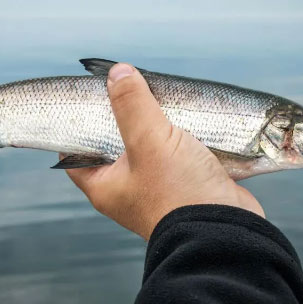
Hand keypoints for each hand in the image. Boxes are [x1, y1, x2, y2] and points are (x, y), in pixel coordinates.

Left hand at [64, 63, 264, 239]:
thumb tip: (117, 73)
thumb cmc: (178, 192)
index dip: (76, 128)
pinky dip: (181, 136)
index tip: (85, 103)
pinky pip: (178, 154)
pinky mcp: (186, 183)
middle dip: (123, 118)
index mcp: (106, 186)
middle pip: (115, 144)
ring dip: (157, 125)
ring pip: (150, 147)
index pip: (76, 155)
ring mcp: (158, 187)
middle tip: (127, 90)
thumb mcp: (149, 142)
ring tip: (158, 95)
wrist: (226, 231)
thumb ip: (132, 105)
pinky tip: (185, 114)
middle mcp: (128, 188)